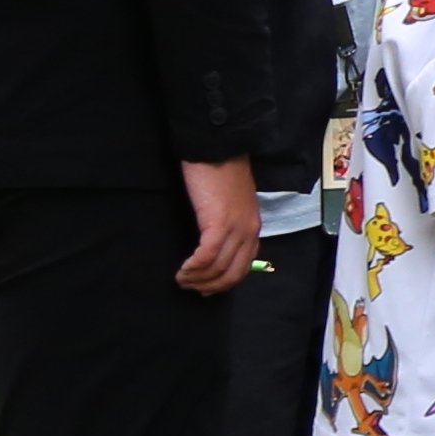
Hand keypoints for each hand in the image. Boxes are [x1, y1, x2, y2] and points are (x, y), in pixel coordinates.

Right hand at [175, 159, 254, 293]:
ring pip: (219, 268)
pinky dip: (194, 267)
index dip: (224, 282)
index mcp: (252, 227)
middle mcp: (248, 231)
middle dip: (210, 285)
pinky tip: (183, 269)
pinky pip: (207, 255)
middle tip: (190, 287)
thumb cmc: (219, 171)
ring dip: (197, 278)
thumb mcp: (230, 203)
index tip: (206, 288)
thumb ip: (228, 224)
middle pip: (232, 273)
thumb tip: (214, 245)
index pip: (243, 267)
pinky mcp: (218, 222)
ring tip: (181, 279)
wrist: (216, 147)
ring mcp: (235, 227)